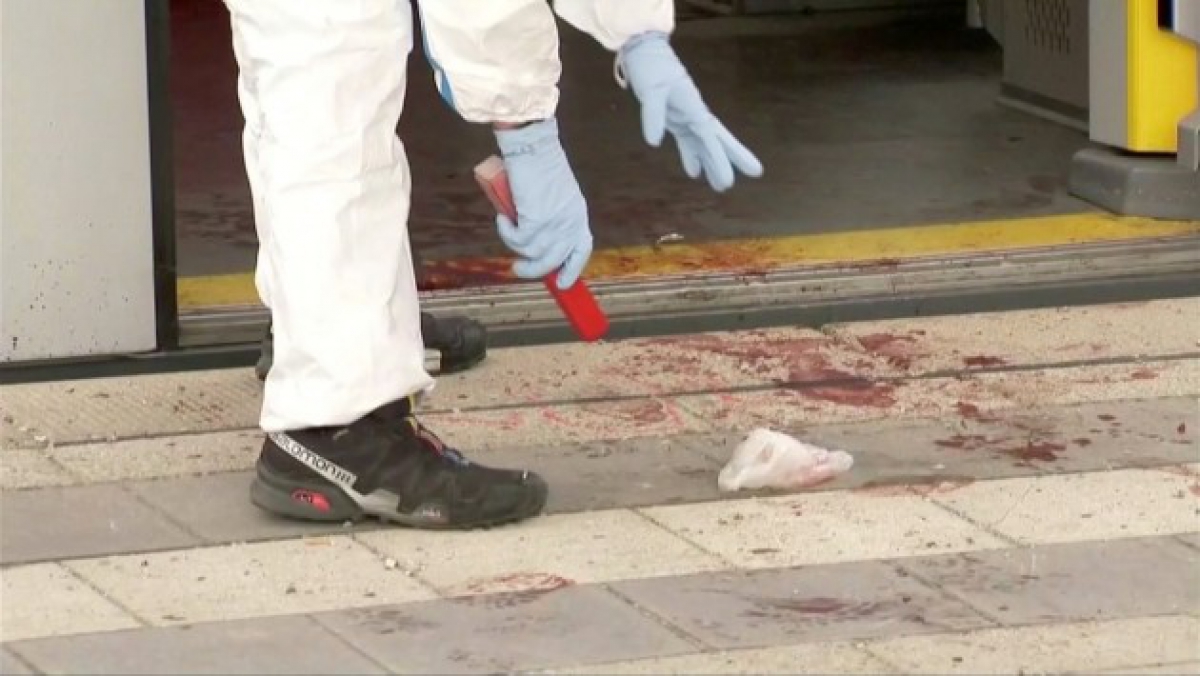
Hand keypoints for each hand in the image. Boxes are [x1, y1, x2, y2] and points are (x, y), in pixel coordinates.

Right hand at [493, 118, 592, 289]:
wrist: (532, 146)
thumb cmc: (540, 165)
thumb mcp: (555, 195)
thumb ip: (552, 217)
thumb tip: (534, 243)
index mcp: (578, 215)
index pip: (581, 250)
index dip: (571, 270)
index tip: (561, 284)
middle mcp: (570, 223)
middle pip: (553, 261)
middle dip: (533, 270)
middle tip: (517, 268)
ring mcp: (555, 224)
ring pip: (532, 253)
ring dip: (514, 244)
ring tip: (506, 224)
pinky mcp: (536, 221)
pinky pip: (517, 239)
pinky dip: (506, 231)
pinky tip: (502, 217)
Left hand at [618, 32, 762, 191]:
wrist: (644, 52)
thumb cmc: (651, 68)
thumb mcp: (650, 90)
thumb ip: (653, 115)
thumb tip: (654, 142)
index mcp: (694, 108)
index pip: (711, 138)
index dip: (721, 158)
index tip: (732, 178)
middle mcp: (695, 114)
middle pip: (718, 140)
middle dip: (733, 158)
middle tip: (756, 173)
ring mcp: (686, 117)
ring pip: (704, 144)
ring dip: (713, 163)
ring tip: (721, 186)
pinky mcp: (676, 119)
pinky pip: (687, 141)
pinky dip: (691, 156)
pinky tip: (695, 172)